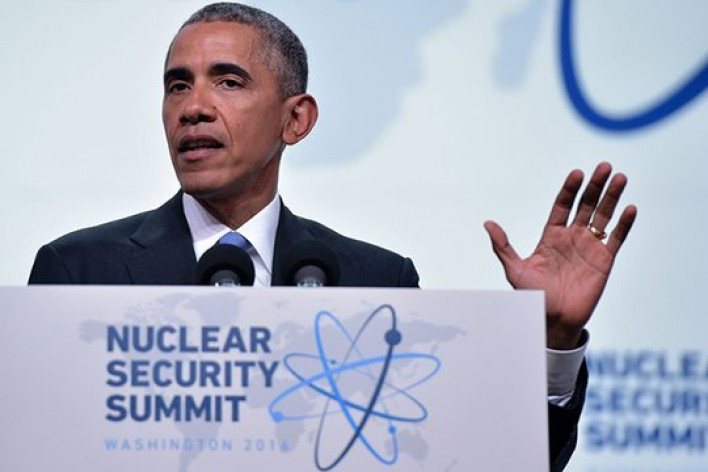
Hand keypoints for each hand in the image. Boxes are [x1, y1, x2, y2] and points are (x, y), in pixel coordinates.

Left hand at [484, 162, 636, 349]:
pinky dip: (624, 224)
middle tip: (604, 167)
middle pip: (585, 205)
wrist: (552, 320)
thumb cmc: (532, 296)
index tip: (577, 173)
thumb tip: (487, 223)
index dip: (570, 189)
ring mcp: (589, 247)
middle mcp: (572, 237)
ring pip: (603, 217)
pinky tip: (630, 208)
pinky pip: (617, 239)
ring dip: (612, 198)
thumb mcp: (514, 269)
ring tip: (620, 178)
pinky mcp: (604, 261)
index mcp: (551, 235)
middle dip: (595, 186)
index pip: (563, 205)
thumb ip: (503, 246)